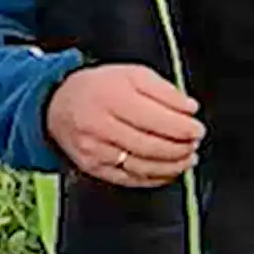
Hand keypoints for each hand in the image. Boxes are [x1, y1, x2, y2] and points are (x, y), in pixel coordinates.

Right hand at [47, 64, 203, 187]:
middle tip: (194, 144)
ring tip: (187, 158)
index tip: (197, 129)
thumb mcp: (132, 74)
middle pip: (150, 145)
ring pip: (142, 166)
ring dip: (172, 165)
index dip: (181, 128)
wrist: (57, 106)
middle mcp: (100, 126)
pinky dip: (155, 178)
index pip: (155, 119)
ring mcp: (96, 151)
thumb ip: (164, 90)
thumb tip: (189, 108)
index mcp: (111, 98)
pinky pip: (131, 179)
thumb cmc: (99, 88)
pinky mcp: (95, 169)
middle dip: (180, 148)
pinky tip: (169, 170)